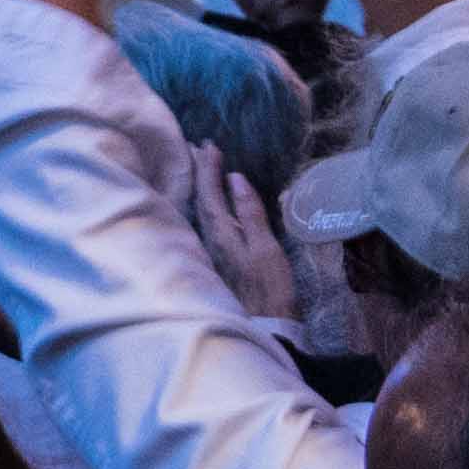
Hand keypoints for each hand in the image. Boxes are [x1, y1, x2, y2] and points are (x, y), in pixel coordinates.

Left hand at [182, 139, 298, 326]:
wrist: (267, 324)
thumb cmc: (270, 286)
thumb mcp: (265, 247)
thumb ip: (249, 213)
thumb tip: (234, 178)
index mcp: (220, 232)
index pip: (208, 192)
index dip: (208, 168)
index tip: (209, 144)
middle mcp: (209, 239)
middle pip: (200, 199)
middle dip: (199, 172)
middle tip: (198, 146)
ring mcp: (212, 250)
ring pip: (201, 210)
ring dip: (201, 186)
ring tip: (201, 165)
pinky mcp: (219, 258)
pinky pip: (207, 221)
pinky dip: (208, 203)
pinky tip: (212, 202)